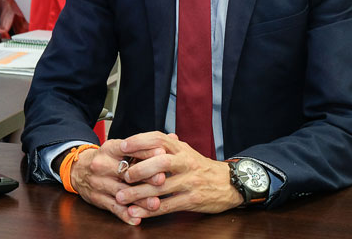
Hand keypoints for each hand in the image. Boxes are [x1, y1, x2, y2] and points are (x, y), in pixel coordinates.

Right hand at [68, 139, 165, 225]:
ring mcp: (99, 182)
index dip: (145, 151)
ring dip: (139, 199)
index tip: (162, 153)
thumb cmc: (106, 158)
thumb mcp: (120, 147)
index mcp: (109, 148)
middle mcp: (102, 164)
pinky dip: (125, 214)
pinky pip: (112, 208)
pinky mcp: (97, 198)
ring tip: (155, 204)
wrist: (78, 169)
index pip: (128, 148)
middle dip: (145, 177)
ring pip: (121, 192)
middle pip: (125, 171)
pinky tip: (136, 218)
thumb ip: (146, 146)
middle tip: (162, 180)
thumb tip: (173, 138)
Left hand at [114, 132, 243, 217]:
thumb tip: (141, 140)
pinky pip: (168, 206)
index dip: (140, 141)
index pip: (160, 139)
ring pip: (162, 188)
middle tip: (124, 176)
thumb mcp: (186, 152)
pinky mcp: (193, 200)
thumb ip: (166, 147)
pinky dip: (150, 211)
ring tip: (122, 198)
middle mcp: (186, 162)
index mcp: (182, 149)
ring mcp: (190, 182)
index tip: (123, 146)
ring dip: (139, 194)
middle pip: (162, 162)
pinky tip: (137, 213)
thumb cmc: (201, 167)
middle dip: (140, 169)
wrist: (229, 183)